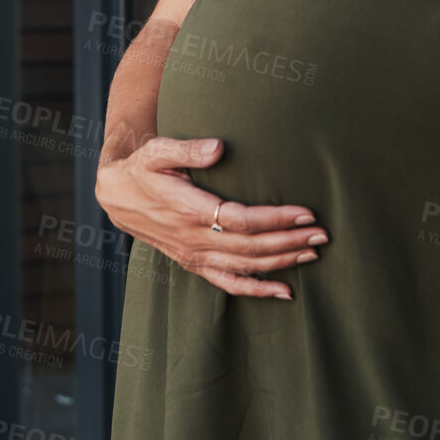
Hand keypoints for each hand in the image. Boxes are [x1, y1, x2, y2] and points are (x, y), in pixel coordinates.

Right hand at [94, 135, 328, 299]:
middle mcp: (193, 239)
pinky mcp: (194, 264)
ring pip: (244, 267)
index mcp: (188, 210)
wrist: (117, 196)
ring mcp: (194, 255)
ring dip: (281, 263)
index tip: (305, 213)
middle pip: (250, 247)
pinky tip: (284, 291)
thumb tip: (219, 147)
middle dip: (289, 242)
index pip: (241, 220)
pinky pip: (228, 283)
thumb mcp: (157, 151)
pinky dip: (257, 289)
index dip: (275, 219)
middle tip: (322, 235)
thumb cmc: (143, 168)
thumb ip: (187, 149)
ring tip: (313, 254)